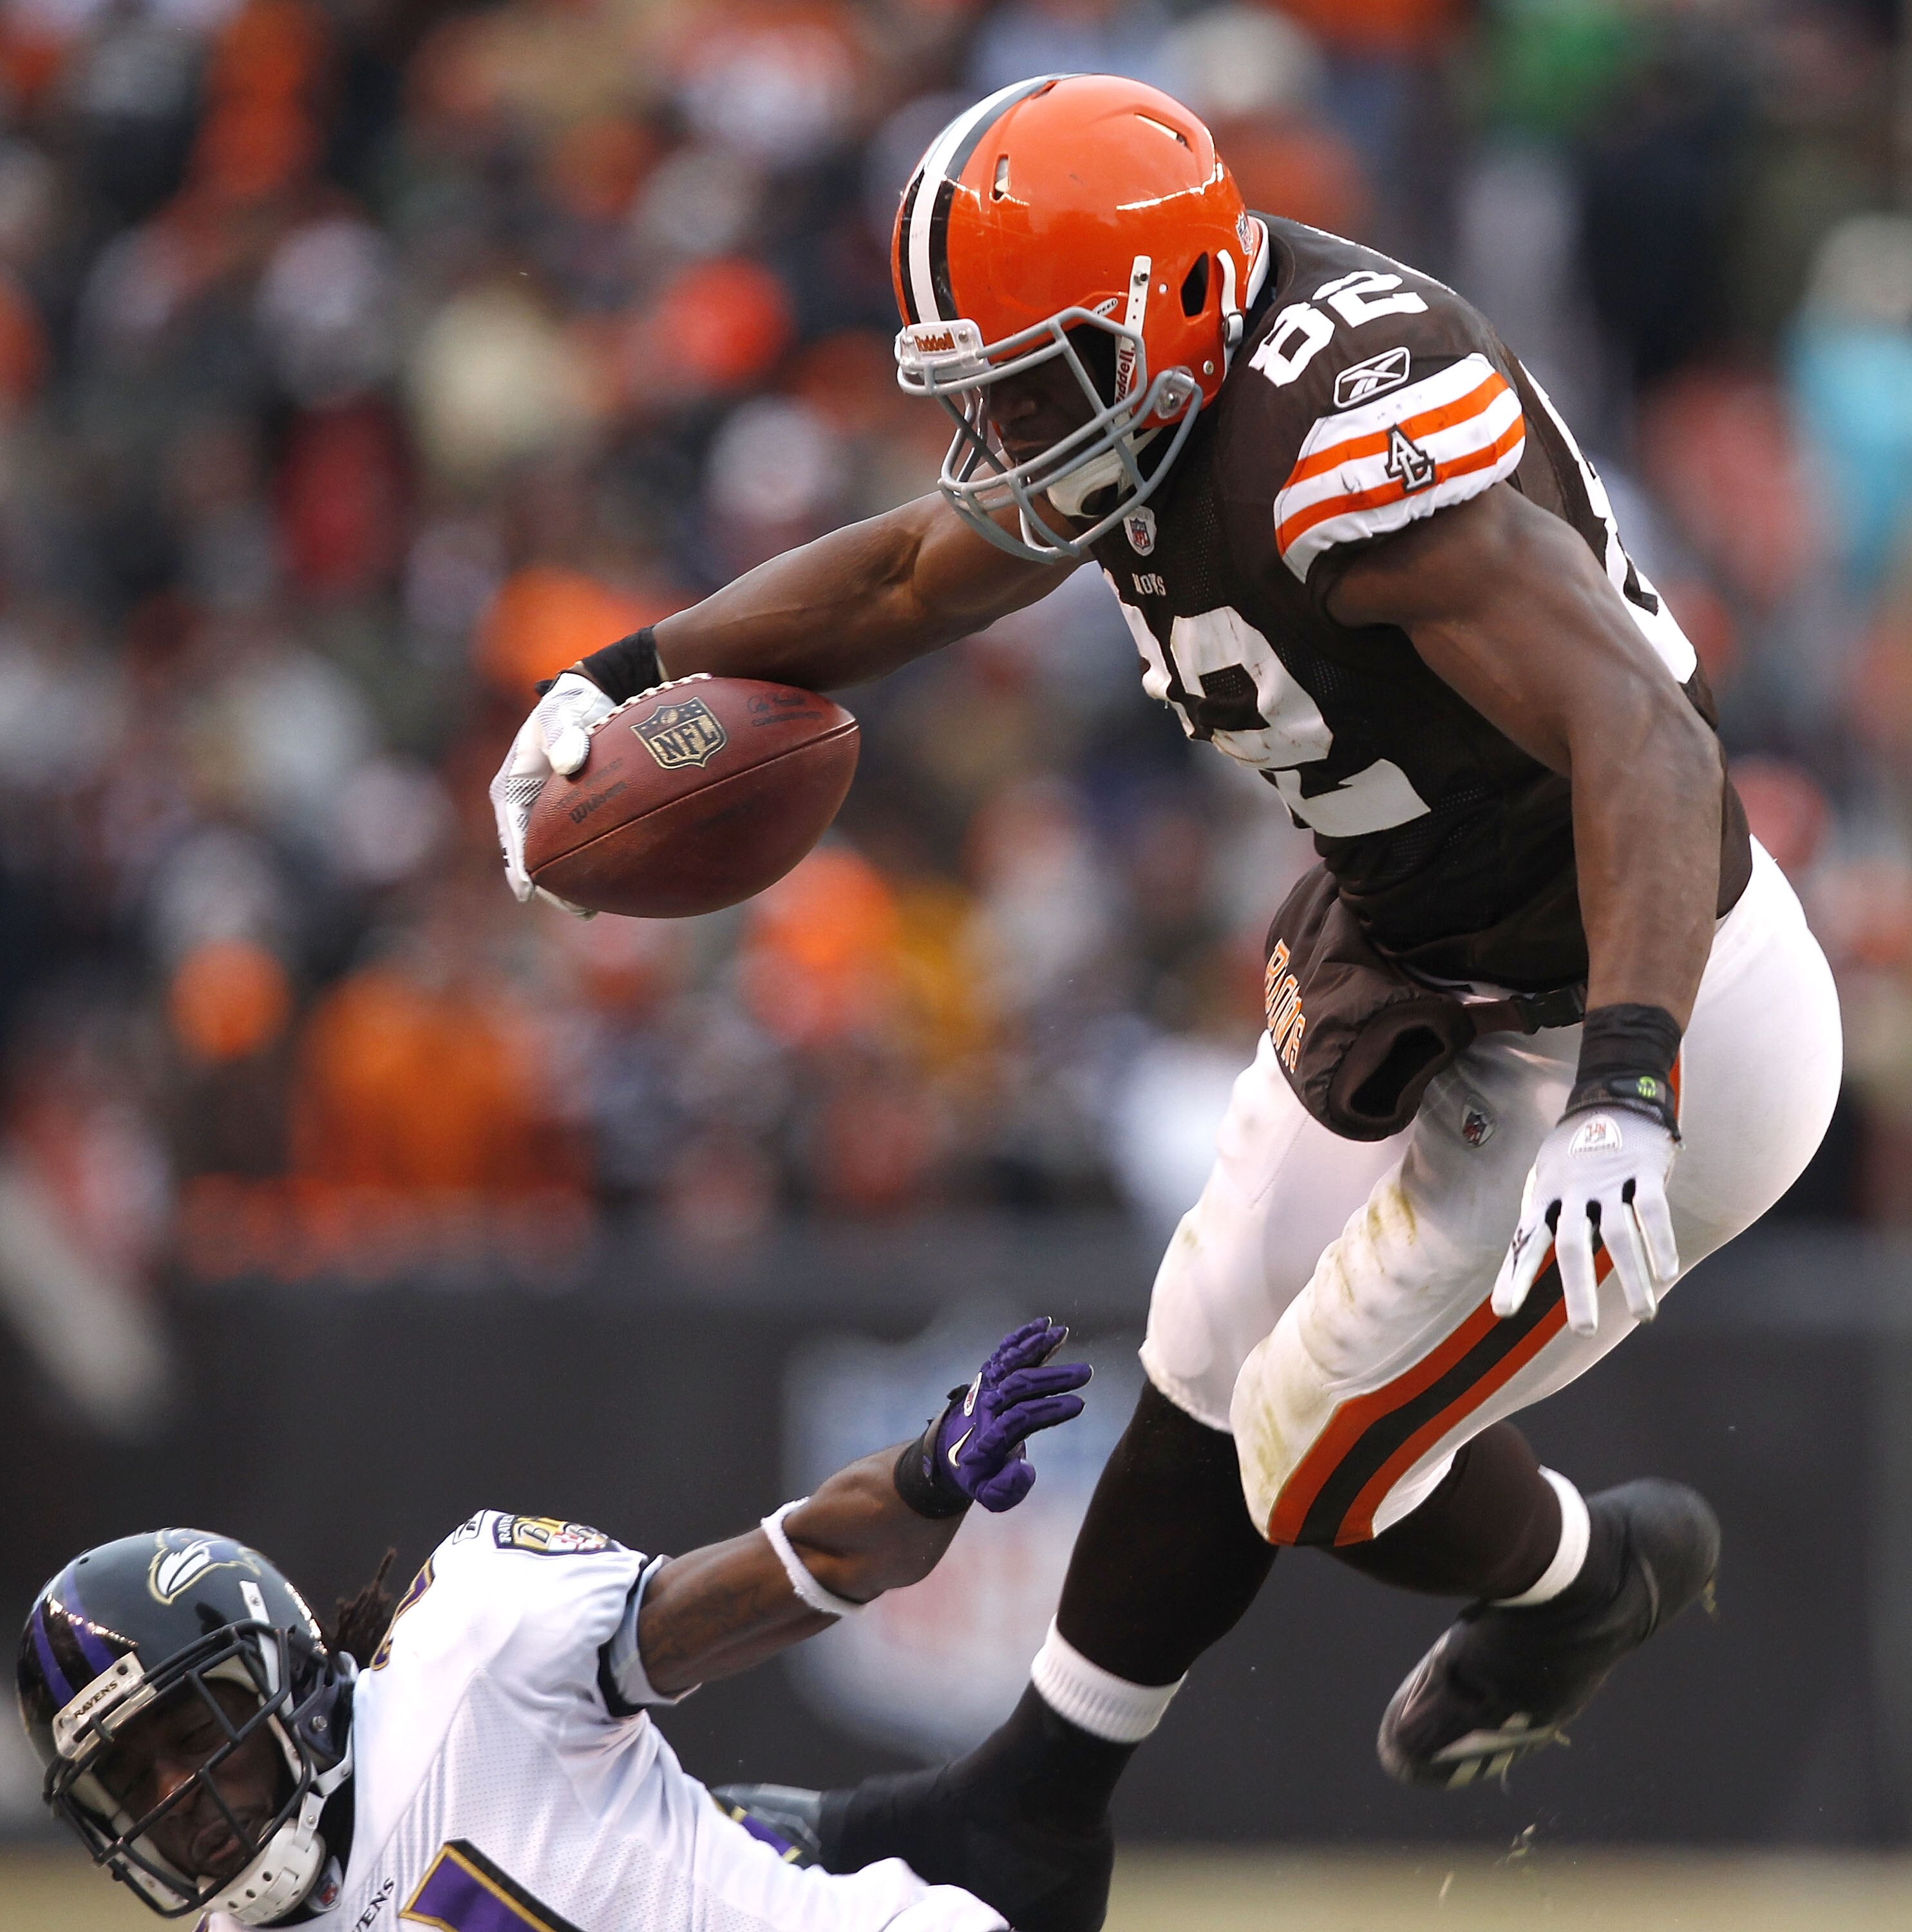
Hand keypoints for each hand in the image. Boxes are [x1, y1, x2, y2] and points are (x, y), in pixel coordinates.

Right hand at [488, 671, 616, 912]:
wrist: (588, 697)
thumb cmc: (570, 704)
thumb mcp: (562, 712)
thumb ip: (564, 733)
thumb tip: (570, 763)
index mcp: (512, 787)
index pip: (512, 832)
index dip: (519, 864)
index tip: (528, 890)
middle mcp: (522, 805)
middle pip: (530, 854)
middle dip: (548, 884)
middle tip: (576, 909)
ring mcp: (543, 813)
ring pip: (550, 857)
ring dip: (566, 884)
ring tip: (590, 911)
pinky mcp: (564, 815)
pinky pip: (569, 847)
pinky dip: (582, 866)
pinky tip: (606, 887)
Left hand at [924, 1319, 1091, 1512]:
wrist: (949, 1452)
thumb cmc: (978, 1474)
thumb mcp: (988, 1493)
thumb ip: (1005, 1490)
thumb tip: (1025, 1469)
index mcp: (991, 1435)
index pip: (1021, 1417)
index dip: (1049, 1410)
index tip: (1079, 1404)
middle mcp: (987, 1405)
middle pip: (1018, 1385)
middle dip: (1052, 1377)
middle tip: (1086, 1372)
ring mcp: (986, 1385)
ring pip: (1010, 1362)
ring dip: (1036, 1347)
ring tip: (1062, 1332)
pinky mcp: (989, 1374)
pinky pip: (1005, 1351)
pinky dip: (1022, 1337)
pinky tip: (1044, 1324)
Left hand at [1493, 1109, 1678, 1337]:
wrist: (1611, 1095)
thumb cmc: (1573, 1149)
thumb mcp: (1546, 1176)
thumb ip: (1543, 1214)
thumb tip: (1523, 1257)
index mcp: (1546, 1195)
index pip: (1526, 1240)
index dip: (1514, 1276)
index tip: (1503, 1312)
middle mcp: (1574, 1190)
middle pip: (1573, 1245)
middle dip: (1578, 1289)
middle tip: (1583, 1330)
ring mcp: (1609, 1179)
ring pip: (1618, 1233)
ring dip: (1632, 1277)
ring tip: (1644, 1315)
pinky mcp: (1643, 1169)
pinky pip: (1651, 1209)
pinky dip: (1659, 1240)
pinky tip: (1666, 1272)